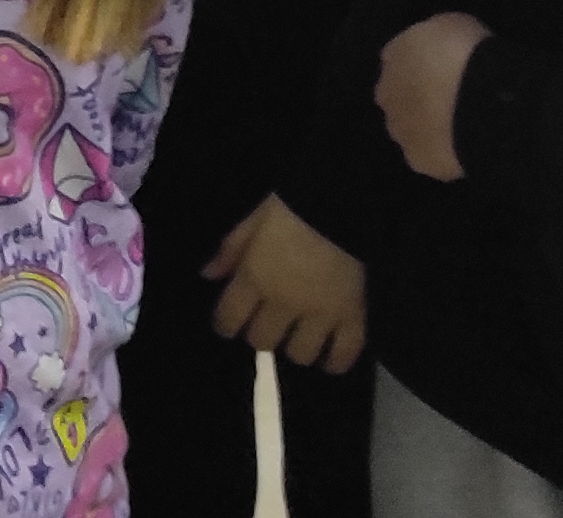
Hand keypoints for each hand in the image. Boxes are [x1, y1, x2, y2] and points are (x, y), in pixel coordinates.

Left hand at [204, 195, 368, 371]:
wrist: (347, 202)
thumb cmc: (296, 205)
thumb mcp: (255, 218)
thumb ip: (231, 249)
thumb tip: (208, 275)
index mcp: (254, 278)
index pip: (228, 319)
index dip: (226, 324)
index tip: (229, 323)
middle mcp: (283, 304)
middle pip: (263, 341)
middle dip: (262, 333)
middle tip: (269, 323)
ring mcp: (319, 314)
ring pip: (300, 354)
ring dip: (296, 347)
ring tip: (301, 336)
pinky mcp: (354, 317)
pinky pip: (344, 354)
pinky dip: (336, 361)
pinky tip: (330, 359)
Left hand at [378, 12, 487, 181]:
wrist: (479, 101)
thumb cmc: (469, 53)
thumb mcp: (455, 26)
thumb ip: (439, 41)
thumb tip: (444, 52)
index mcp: (394, 53)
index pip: (400, 57)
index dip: (424, 64)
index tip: (448, 68)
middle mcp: (387, 93)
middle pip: (400, 96)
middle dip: (421, 98)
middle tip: (454, 100)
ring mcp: (400, 130)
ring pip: (411, 129)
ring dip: (431, 128)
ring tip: (463, 127)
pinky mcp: (418, 160)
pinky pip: (432, 156)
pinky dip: (446, 154)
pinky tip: (468, 149)